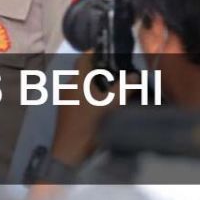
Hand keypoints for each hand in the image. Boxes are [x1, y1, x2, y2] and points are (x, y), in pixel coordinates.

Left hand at [49, 52, 120, 166]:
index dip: (94, 51)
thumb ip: (124, 88)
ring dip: (96, 83)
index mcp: (77, 80)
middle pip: (84, 71)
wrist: (70, 151)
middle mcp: (68, 86)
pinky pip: (79, 95)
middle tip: (118, 69)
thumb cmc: (90, 124)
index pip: (83, 58)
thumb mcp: (111, 104)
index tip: (108, 49)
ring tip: (115, 85)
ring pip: (82, 84)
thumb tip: (134, 75)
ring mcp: (66, 99)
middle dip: (100, 69)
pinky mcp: (67, 110)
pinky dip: (91, 94)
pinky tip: (104, 102)